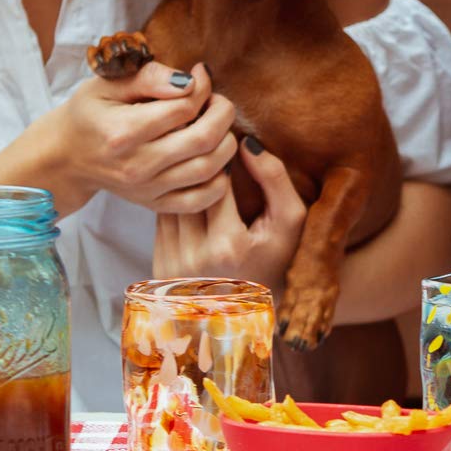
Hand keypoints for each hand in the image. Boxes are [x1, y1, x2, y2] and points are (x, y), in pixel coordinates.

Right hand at [37, 60, 242, 212]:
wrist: (67, 157)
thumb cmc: (89, 114)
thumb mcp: (108, 84)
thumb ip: (149, 77)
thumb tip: (190, 80)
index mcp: (123, 131)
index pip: (183, 108)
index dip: (202, 87)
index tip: (200, 75)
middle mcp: (137, 165)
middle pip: (203, 140)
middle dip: (222, 113)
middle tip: (217, 100)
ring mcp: (148, 189)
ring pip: (210, 169)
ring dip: (226, 142)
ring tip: (216, 125)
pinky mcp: (155, 204)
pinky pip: (202, 199)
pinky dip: (220, 179)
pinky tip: (215, 158)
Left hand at [152, 139, 309, 287]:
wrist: (254, 309)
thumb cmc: (278, 259)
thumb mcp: (290, 220)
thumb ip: (274, 178)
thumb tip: (246, 143)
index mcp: (228, 245)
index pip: (215, 183)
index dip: (220, 157)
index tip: (226, 141)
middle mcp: (194, 258)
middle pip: (187, 192)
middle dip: (197, 167)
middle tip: (205, 143)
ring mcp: (173, 266)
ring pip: (168, 205)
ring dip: (180, 183)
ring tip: (194, 164)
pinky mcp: (160, 269)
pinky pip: (161, 223)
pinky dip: (173, 205)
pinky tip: (188, 194)